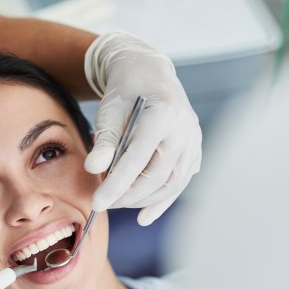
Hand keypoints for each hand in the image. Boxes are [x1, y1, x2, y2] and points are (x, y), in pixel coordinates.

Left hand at [83, 32, 201, 225]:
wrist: (149, 73)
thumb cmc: (126, 90)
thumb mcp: (109, 110)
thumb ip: (104, 140)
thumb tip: (94, 169)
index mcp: (163, 114)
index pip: (138, 159)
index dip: (117, 185)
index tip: (97, 203)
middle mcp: (184, 128)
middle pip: (157, 176)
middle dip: (129, 196)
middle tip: (105, 203)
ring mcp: (193, 139)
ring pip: (172, 183)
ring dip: (144, 200)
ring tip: (119, 204)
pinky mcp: (194, 149)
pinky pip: (181, 181)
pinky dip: (162, 201)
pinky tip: (145, 216)